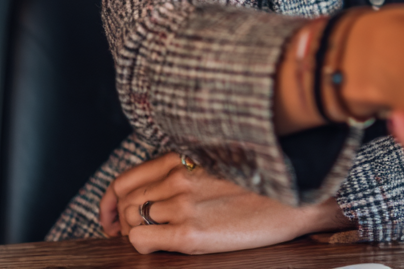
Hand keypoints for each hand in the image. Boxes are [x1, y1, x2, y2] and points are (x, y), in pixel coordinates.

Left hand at [99, 152, 350, 253]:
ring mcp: (183, 205)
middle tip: (128, 235)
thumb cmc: (261, 185)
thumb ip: (186, 170)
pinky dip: (141, 246)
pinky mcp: (190, 234)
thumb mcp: (218, 165)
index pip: (126, 179)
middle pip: (124, 203)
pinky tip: (162, 246)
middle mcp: (179, 177)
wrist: (294, 201)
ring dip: (133, 234)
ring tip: (154, 239)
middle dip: (120, 222)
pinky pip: (141, 241)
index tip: (109, 216)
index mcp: (185, 158)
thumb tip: (156, 192)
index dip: (110, 202)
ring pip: (129, 222)